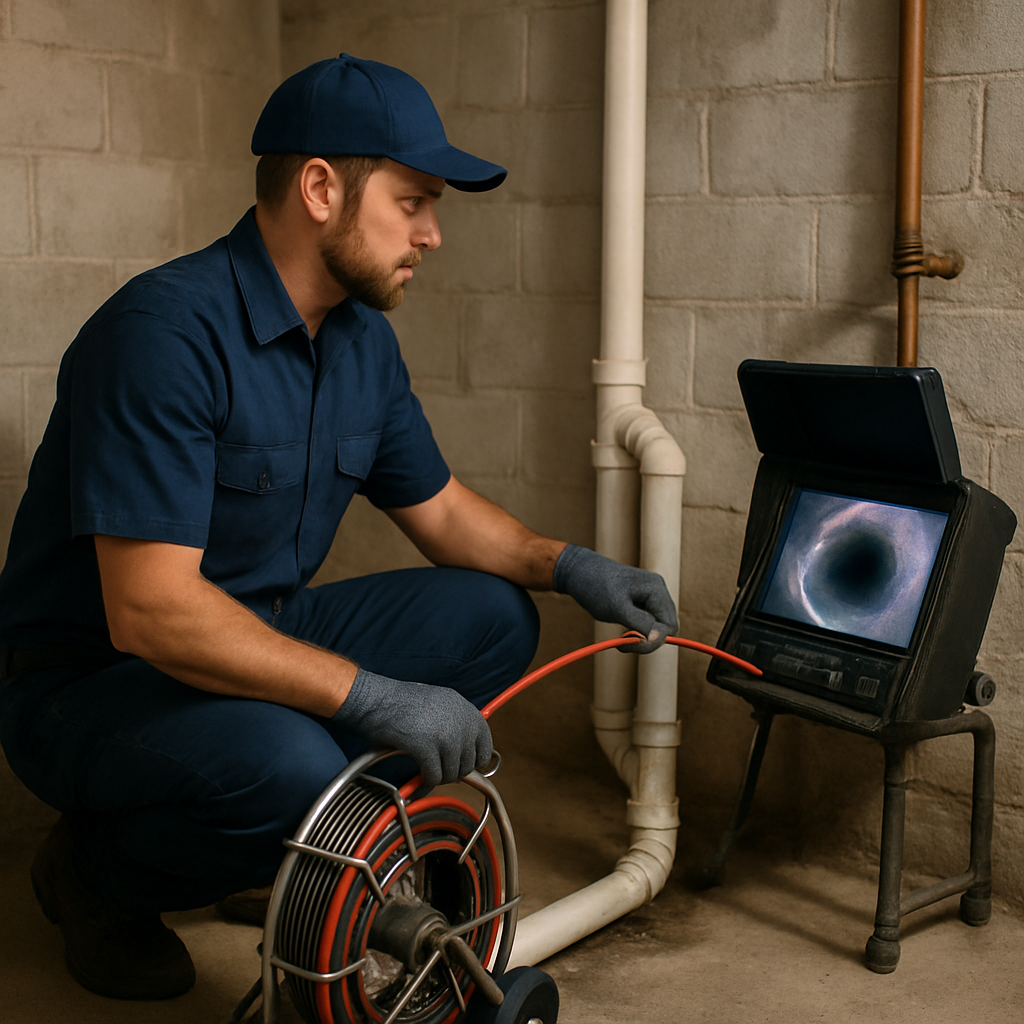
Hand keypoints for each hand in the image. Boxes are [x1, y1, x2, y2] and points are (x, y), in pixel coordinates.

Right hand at [333, 669, 492, 786]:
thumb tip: (463, 753)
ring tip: (426, 772)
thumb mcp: (438, 704)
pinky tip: (418, 779)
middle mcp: (460, 721)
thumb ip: (454, 724)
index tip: (462, 766)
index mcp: (465, 709)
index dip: (475, 760)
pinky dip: (426, 782)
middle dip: (454, 772)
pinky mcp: (426, 747)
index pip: (485, 744)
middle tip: (438, 770)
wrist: (374, 699)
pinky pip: (434, 777)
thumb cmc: (399, 702)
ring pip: (452, 774)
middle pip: (469, 763)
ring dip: (439, 778)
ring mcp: (445, 734)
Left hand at [553, 545, 677, 653]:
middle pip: (665, 627)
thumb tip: (660, 639)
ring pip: (656, 626)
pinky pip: (647, 622)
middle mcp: (658, 591)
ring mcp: (651, 596)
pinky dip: (636, 630)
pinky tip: (622, 627)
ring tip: (621, 635)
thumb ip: (640, 623)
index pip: (670, 625)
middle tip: (623, 643)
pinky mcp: (641, 601)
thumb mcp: (617, 608)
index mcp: (656, 589)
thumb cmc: (596, 587)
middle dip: (647, 639)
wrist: (578, 571)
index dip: (653, 640)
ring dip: (641, 635)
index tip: (627, 644)